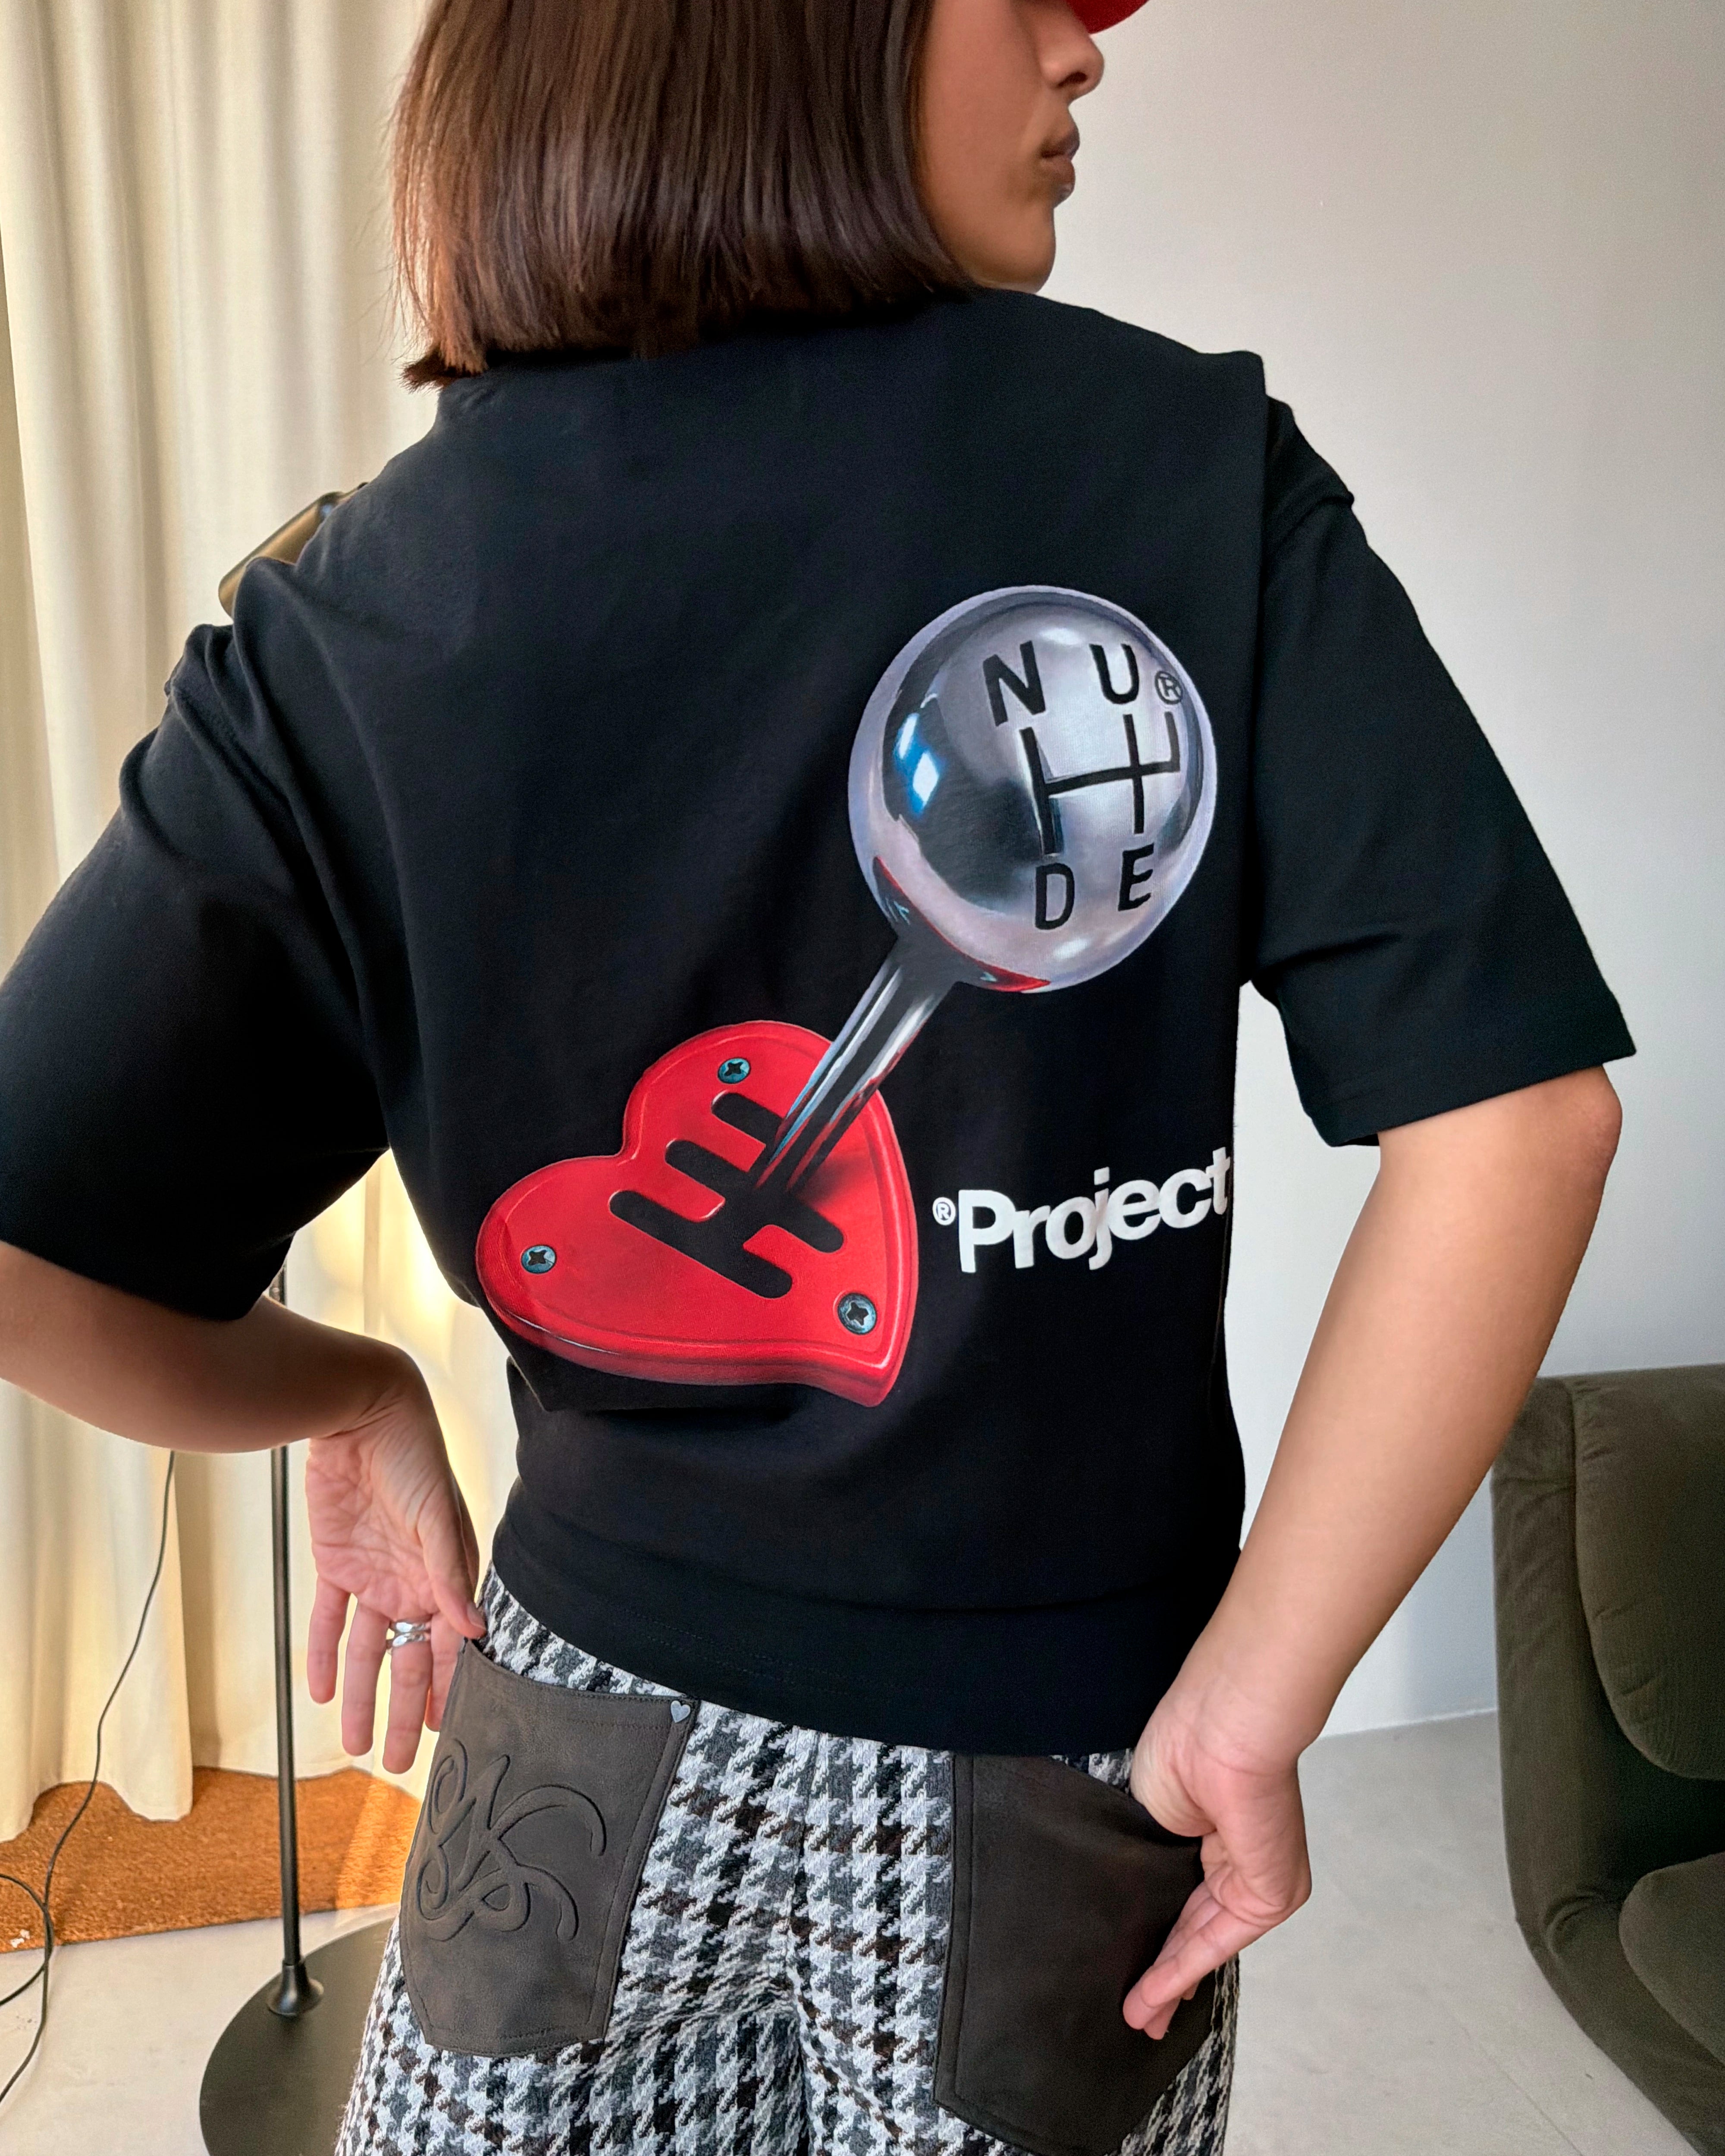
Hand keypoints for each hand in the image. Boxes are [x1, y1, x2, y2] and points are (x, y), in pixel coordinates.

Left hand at [303, 1350, 486, 1772]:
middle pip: (409, 1660)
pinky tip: (320, 1691)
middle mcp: (412, 1581)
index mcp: (445, 1573)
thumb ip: (448, 1574)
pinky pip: (327, 1620)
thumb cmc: (413, 1456)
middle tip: (399, 1760)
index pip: (451, 1645)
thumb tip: (474, 1629)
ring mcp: (374, 1575)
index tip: (451, 1735)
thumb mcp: (435, 1516)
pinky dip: (322, 1655)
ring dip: (361, 1696)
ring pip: (366, 1650)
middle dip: (406, 1710)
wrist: (362, 1413)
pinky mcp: (336, 1564)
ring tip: (355, 1744)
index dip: (453, 1689)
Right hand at [1122, 1668, 1311, 2038]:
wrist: (1222, 1728)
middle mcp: (1242, 1862)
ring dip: (1168, 1981)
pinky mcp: (1270, 1896)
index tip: (1134, 1969)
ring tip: (1138, 2017)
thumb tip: (1127, 1887)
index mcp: (1216, 1835)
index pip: (1187, 1897)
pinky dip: (1180, 1970)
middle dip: (1165, 1972)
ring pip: (1204, 1940)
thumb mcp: (1153, 1810)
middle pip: (1197, 1928)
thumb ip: (1149, 1854)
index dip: (1159, 1935)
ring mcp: (1260, 1881)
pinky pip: (1216, 1941)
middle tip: (1138, 2012)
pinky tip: (1151, 1997)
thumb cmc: (1184, 1746)